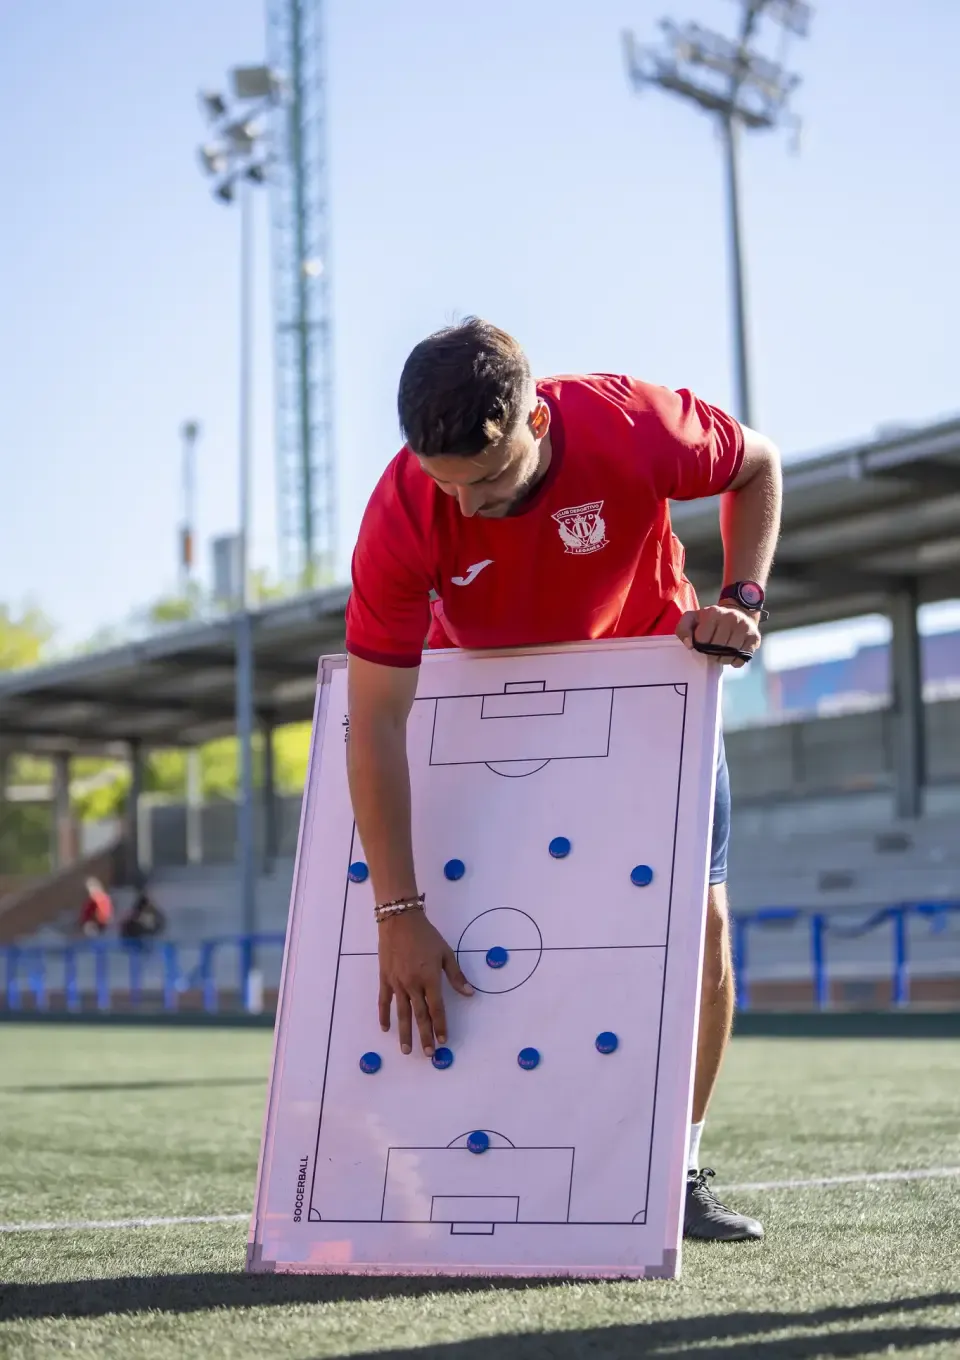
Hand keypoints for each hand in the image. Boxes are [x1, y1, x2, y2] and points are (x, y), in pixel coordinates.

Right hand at [378, 911, 473, 1055]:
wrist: (400, 921)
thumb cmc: (426, 936)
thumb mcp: (446, 953)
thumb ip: (457, 976)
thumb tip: (470, 994)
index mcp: (430, 979)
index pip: (436, 1008)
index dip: (440, 1025)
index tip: (443, 1040)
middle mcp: (413, 985)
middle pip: (419, 1015)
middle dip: (424, 1036)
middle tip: (429, 1053)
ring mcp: (397, 983)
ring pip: (401, 1013)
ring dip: (405, 1033)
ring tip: (406, 1050)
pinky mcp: (385, 979)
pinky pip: (383, 1001)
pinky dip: (384, 1016)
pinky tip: (385, 1029)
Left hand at [676, 606, 760, 668]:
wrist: (738, 612)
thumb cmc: (710, 619)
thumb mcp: (692, 619)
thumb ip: (683, 630)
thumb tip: (689, 645)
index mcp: (714, 612)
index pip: (702, 640)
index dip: (700, 646)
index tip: (701, 643)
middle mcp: (731, 618)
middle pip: (717, 649)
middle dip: (711, 654)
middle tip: (710, 650)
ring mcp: (745, 627)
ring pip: (729, 655)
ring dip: (722, 659)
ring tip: (720, 652)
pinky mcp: (755, 638)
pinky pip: (741, 659)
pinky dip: (734, 661)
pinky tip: (731, 654)